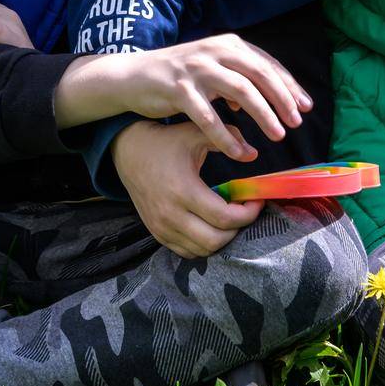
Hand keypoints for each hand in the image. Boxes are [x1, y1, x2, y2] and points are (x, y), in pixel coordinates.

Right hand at [56, 33, 310, 160]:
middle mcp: (215, 51)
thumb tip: (263, 101)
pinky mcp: (179, 88)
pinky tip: (239, 151)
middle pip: (260, 74)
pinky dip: (226, 134)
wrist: (132, 76)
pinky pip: (209, 115)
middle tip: (296, 122)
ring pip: (241, 90)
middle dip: (282, 99)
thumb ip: (238, 81)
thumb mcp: (211, 72)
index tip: (306, 107)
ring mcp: (197, 68)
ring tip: (277, 135)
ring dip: (263, 114)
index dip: (289, 86)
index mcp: (228, 45)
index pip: (267, 64)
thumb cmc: (178, 77)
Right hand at [113, 120, 262, 258]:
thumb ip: (227, 139)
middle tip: (245, 211)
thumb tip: (253, 154)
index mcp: (183, 190)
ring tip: (229, 216)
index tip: (255, 200)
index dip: (248, 213)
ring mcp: (162, 227)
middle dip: (238, 229)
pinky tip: (211, 224)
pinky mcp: (157, 233)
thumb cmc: (166, 142)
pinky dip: (204, 244)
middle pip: (215, 240)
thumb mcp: (195, 133)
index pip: (224, 218)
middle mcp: (171, 214)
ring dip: (222, 238)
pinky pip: (187, 252)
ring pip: (203, 250)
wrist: (129, 152)